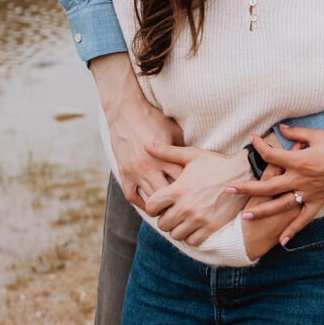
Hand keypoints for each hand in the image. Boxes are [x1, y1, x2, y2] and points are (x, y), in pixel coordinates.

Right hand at [91, 52, 183, 207]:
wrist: (125, 112)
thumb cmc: (153, 119)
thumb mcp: (174, 130)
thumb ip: (183, 148)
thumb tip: (198, 162)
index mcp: (165, 156)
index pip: (182, 180)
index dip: (192, 190)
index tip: (199, 195)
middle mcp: (150, 167)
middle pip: (167, 194)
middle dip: (178, 203)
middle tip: (187, 209)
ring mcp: (136, 172)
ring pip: (150, 199)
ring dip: (161, 207)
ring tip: (172, 212)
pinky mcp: (124, 174)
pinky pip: (132, 196)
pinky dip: (141, 203)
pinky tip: (150, 206)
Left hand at [141, 144, 252, 245]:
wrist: (242, 173)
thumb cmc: (215, 163)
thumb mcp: (191, 155)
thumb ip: (167, 152)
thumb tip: (146, 145)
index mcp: (178, 190)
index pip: (151, 207)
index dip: (153, 206)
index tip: (160, 203)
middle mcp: (186, 207)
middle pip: (162, 224)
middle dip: (165, 217)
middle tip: (173, 210)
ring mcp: (199, 219)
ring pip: (176, 234)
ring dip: (178, 227)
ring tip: (184, 218)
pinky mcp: (211, 228)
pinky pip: (192, 241)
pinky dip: (191, 235)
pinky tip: (195, 224)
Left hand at [228, 124, 323, 244]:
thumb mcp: (318, 136)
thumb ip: (298, 133)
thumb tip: (281, 129)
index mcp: (299, 161)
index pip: (272, 155)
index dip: (260, 147)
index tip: (253, 140)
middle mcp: (300, 179)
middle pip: (268, 186)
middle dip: (247, 188)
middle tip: (229, 189)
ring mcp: (308, 194)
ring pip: (280, 205)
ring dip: (262, 211)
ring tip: (245, 217)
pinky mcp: (317, 203)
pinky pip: (302, 219)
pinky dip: (292, 230)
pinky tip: (281, 241)